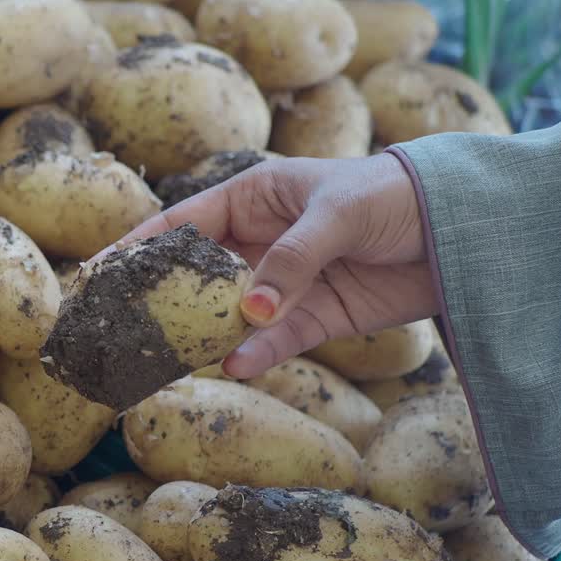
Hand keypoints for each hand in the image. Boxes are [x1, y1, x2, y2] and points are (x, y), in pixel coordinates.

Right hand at [96, 153, 435, 378]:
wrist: (462, 232)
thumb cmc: (395, 196)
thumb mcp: (339, 214)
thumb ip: (291, 259)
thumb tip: (249, 312)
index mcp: (253, 198)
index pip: (180, 225)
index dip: (136, 250)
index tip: (97, 275)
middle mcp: (258, 242)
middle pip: (194, 278)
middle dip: (160, 304)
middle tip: (120, 331)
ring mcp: (282, 284)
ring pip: (226, 316)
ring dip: (200, 337)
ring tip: (164, 363)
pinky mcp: (312, 319)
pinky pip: (272, 340)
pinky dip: (254, 354)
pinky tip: (235, 365)